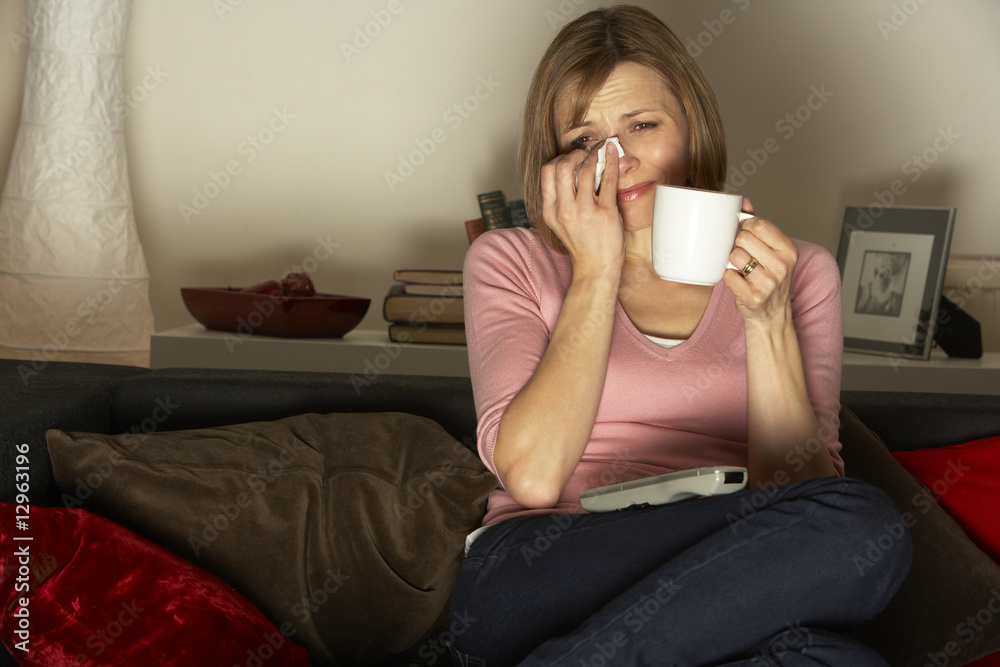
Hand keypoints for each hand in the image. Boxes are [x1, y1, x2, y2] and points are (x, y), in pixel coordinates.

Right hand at [540, 142, 624, 277]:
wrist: (596, 268)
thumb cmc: (583, 243)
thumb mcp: (563, 221)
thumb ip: (563, 198)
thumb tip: (575, 168)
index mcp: (550, 211)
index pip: (547, 173)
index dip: (559, 159)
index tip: (571, 158)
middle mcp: (564, 210)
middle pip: (561, 167)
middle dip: (574, 154)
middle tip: (584, 154)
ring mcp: (585, 212)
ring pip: (585, 170)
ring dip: (593, 156)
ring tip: (599, 153)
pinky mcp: (605, 213)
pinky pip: (608, 179)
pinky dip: (611, 161)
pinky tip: (612, 152)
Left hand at [722, 199, 798, 328]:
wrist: (772, 316)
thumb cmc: (770, 279)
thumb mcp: (772, 251)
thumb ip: (758, 226)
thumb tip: (744, 202)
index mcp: (789, 250)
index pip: (761, 224)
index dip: (747, 225)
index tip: (746, 232)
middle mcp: (782, 266)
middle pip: (744, 238)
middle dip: (739, 245)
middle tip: (745, 255)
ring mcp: (768, 284)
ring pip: (734, 256)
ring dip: (733, 262)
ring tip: (743, 270)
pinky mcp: (753, 298)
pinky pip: (728, 275)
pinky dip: (729, 277)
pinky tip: (739, 282)